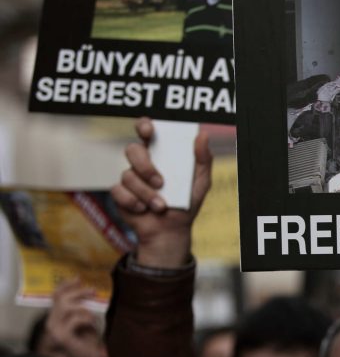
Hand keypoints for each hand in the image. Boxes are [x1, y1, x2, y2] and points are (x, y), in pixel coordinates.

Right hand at [43, 279, 105, 356]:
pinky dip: (87, 320)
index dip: (66, 285)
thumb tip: (90, 290)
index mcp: (56, 318)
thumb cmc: (87, 345)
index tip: (78, 277)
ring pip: (68, 307)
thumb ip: (83, 310)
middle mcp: (51, 323)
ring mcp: (54, 330)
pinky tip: (92, 327)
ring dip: (85, 310)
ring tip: (93, 320)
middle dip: (78, 292)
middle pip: (61, 299)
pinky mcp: (61, 336)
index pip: (56, 296)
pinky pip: (77, 319)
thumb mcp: (87, 324)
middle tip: (94, 291)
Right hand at [111, 117, 211, 267]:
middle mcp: (142, 163)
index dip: (144, 126)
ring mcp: (129, 178)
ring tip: (160, 206)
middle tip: (160, 182)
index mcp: (160, 154)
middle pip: (132, 150)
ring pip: (128, 175)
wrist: (171, 231)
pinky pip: (118, 191)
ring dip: (146, 194)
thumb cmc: (186, 204)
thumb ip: (203, 160)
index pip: (147, 131)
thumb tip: (203, 135)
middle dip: (145, 166)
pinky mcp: (119, 194)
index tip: (149, 130)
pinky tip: (144, 210)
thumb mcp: (200, 182)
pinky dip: (134, 203)